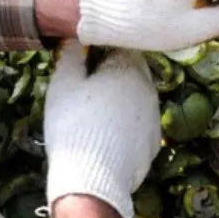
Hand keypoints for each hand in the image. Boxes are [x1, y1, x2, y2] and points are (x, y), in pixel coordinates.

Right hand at [43, 40, 160, 217]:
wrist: (92, 181)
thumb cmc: (73, 127)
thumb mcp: (62, 85)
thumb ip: (71, 56)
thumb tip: (75, 37)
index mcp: (129, 69)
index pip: (121, 45)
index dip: (101, 48)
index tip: (84, 58)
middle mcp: (149, 89)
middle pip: (132, 70)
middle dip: (113, 72)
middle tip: (86, 85)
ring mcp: (155, 117)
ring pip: (137, 96)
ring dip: (120, 97)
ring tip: (94, 112)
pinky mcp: (155, 142)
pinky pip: (140, 122)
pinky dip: (127, 122)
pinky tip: (106, 133)